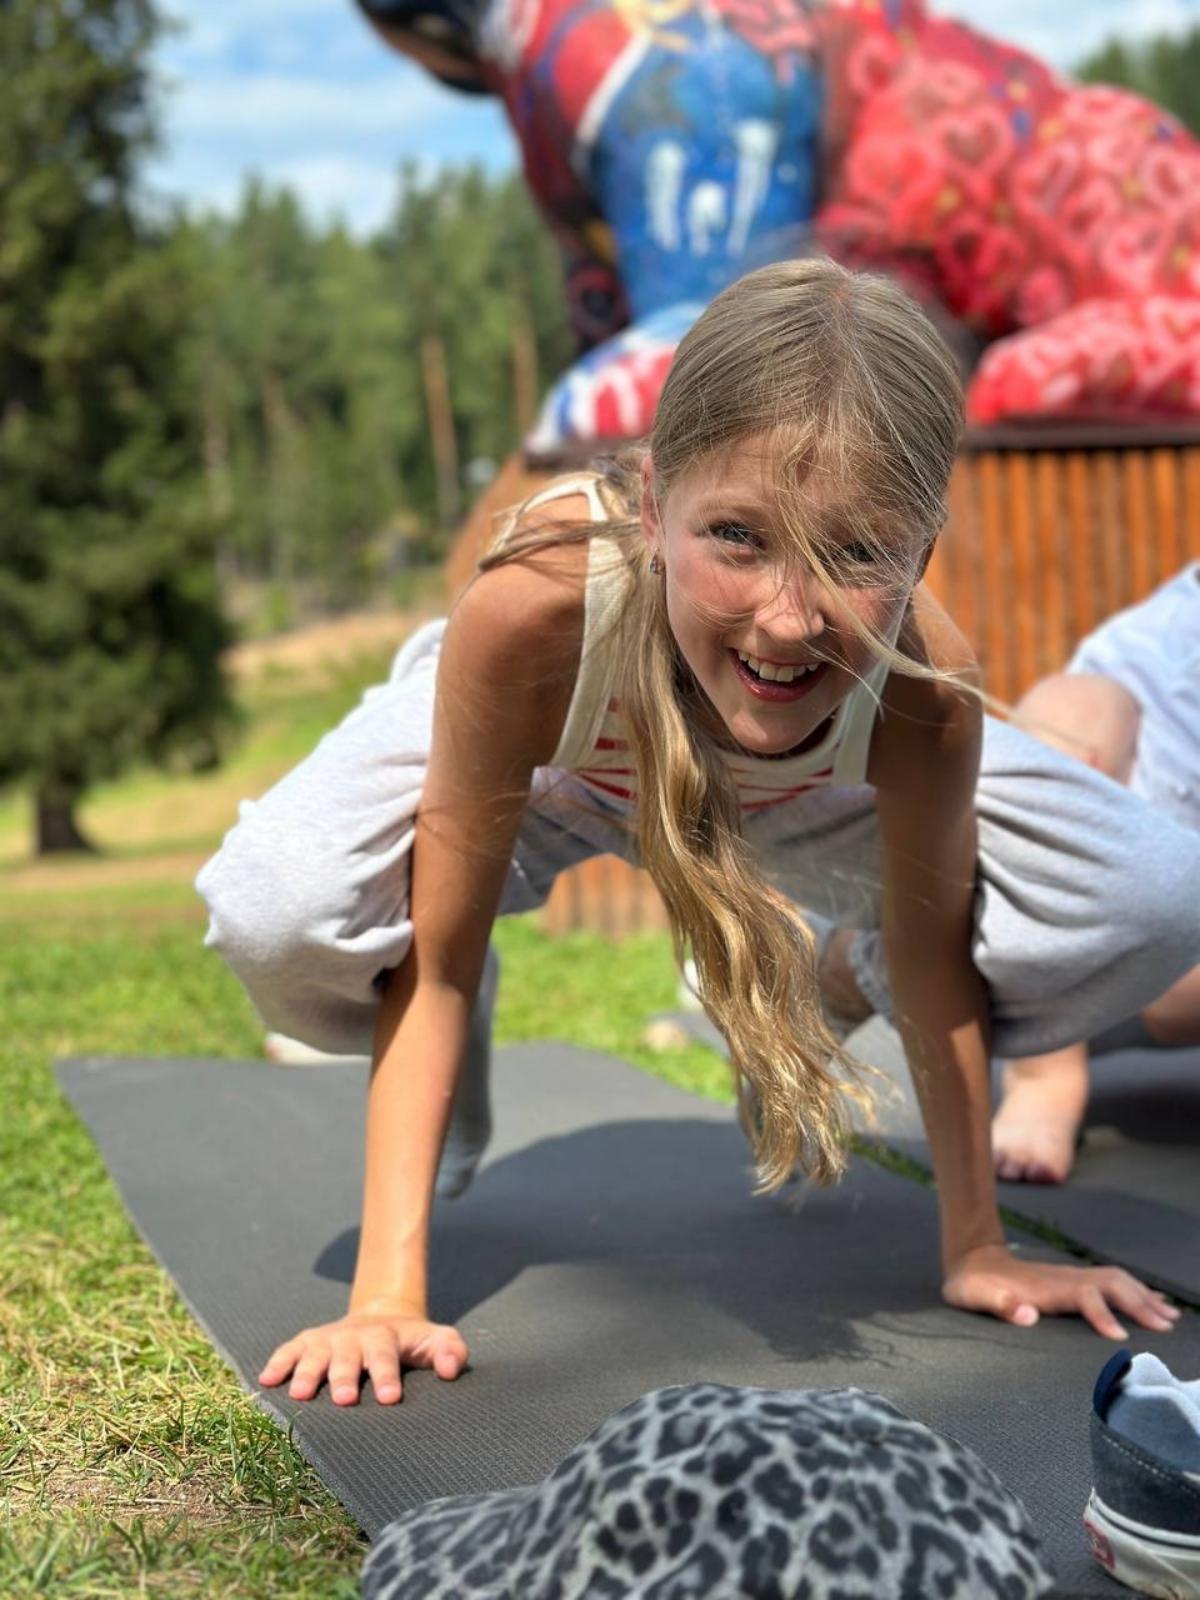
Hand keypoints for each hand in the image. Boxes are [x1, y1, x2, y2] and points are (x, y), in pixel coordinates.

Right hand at [259, 1301, 468, 1404]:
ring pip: (315, 1355)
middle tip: (344, 1400)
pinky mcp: (308, 1341)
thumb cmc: (412, 1342)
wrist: (383, 1316)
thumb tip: (450, 1370)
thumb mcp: (437, 1340)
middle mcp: (354, 1336)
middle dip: (344, 1378)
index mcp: (386, 1338)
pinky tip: (266, 1380)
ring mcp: (329, 1339)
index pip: (386, 1357)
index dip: (386, 1376)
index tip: (390, 1398)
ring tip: (300, 1395)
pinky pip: (290, 1350)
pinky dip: (278, 1363)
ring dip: (307, 1373)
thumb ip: (450, 1351)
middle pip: (348, 1357)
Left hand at [942, 1244, 1180, 1338]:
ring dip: (1144, 1296)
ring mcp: (1071, 1276)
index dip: (1103, 1316)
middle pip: (1112, 1284)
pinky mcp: (1072, 1280)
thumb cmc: (972, 1286)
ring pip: (1117, 1279)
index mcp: (1047, 1287)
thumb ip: (997, 1304)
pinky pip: (1112, 1281)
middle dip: (1140, 1304)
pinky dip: (1136, 1290)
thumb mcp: (972, 1296)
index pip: (1086, 1297)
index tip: (1121, 1340)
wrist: (971, 1261)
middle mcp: (1065, 1278)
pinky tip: (1151, 1301)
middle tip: (1166, 1328)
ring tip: (1170, 1316)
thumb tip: (1026, 1314)